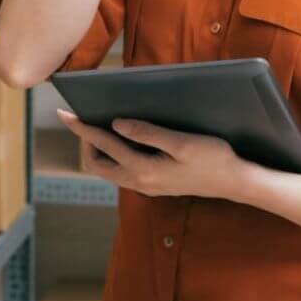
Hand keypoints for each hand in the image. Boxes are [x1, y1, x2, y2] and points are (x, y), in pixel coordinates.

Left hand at [56, 108, 254, 201]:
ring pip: (109, 170)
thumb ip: (147, 133)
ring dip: (101, 150)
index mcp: (142, 168)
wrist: (235, 182)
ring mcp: (146, 186)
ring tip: (103, 126)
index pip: (102, 144)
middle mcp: (139, 181)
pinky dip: (116, 156)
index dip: (82, 128)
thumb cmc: (212, 158)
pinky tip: (125, 139)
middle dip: (87, 142)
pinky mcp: (154, 185)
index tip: (65, 113)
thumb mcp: (181, 142)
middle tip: (88, 118)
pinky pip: (123, 171)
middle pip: (97, 164)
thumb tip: (116, 124)